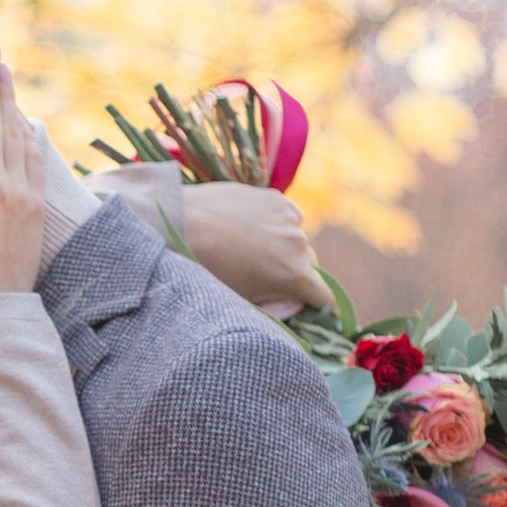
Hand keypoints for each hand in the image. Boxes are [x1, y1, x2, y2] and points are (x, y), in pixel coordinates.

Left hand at [171, 182, 321, 311]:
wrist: (181, 225)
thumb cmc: (207, 271)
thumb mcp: (241, 299)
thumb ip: (273, 305)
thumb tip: (290, 307)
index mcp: (294, 276)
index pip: (326, 295)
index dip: (320, 304)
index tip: (311, 306)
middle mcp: (299, 245)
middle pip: (311, 265)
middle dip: (296, 273)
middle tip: (266, 276)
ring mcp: (288, 219)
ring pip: (297, 238)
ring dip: (284, 246)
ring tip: (250, 247)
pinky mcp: (275, 198)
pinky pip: (287, 216)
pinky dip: (276, 223)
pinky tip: (250, 226)